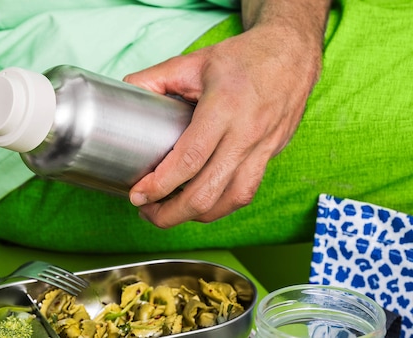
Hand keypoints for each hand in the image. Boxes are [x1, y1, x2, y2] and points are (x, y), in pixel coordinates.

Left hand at [124, 18, 324, 227]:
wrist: (292, 54)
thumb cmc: (243, 58)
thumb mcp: (194, 61)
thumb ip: (155, 78)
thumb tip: (124, 90)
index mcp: (223, 108)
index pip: (189, 159)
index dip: (160, 184)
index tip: (138, 194)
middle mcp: (245, 134)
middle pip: (206, 192)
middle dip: (171, 213)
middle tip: (146, 212)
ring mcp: (262, 149)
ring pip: (228, 201)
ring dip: (194, 216)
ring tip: (168, 213)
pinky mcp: (270, 157)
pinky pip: (245, 194)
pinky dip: (219, 207)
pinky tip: (199, 205)